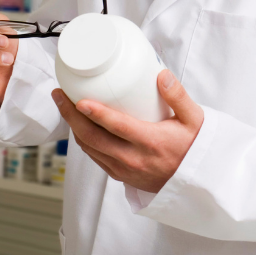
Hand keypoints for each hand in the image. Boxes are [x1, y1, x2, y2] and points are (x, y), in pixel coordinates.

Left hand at [51, 69, 203, 193]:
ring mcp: (125, 170)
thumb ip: (179, 96)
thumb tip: (161, 74)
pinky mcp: (121, 176)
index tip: (79, 100)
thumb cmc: (194, 146)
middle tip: (59, 95)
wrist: (196, 180)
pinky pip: (95, 157)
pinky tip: (80, 125)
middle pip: (93, 138)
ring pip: (90, 149)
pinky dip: (84, 140)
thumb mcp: (194, 119)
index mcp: (151, 142)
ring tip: (65, 106)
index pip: (117, 127)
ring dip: (73, 127)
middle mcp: (134, 158)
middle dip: (71, 116)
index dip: (96, 113)